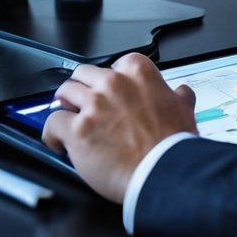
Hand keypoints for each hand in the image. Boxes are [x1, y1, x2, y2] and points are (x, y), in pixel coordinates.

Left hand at [42, 53, 196, 202]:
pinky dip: (52, 133)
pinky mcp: (77, 130)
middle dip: (82, 88)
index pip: (114, 64)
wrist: (162, 172)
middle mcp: (113, 83)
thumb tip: (181, 93)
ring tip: (67, 119)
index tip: (110, 92)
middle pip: (83, 74)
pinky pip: (52, 123)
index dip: (110, 80)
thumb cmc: (171, 145)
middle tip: (84, 103)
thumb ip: (179, 97)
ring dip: (65, 106)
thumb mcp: (184, 110)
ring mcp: (93, 105)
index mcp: (138, 72)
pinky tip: (58, 142)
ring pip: (64, 93)